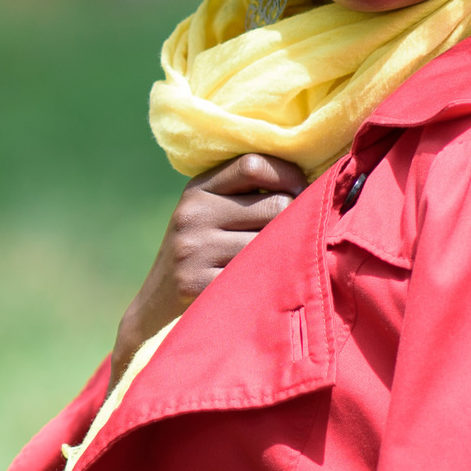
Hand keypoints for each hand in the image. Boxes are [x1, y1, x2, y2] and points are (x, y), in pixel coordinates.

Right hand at [112, 153, 307, 370]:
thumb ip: (245, 191)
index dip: (287, 175)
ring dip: (285, 252)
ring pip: (273, 242)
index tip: (300, 191)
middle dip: (293, 219)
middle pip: (276, 205)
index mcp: (197, 189)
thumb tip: (314, 180)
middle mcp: (194, 214)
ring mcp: (196, 250)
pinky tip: (266, 282)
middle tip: (293, 235)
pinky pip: (259, 275)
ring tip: (279, 260)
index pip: (253, 164)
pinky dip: (271, 279)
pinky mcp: (200, 284)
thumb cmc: (200, 252)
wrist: (155, 305)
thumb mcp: (208, 211)